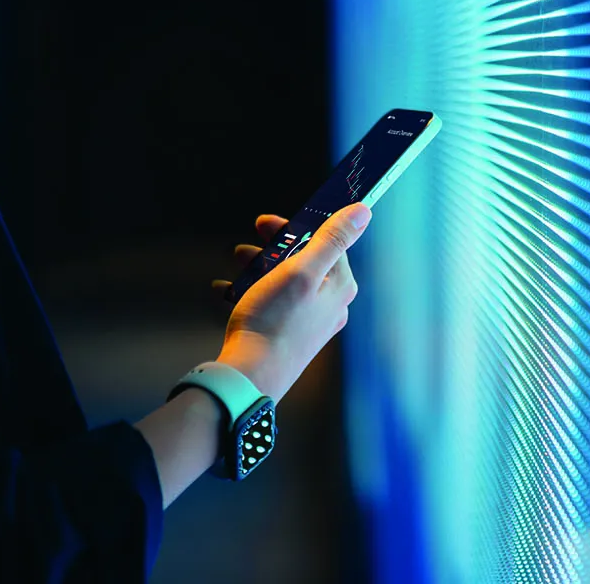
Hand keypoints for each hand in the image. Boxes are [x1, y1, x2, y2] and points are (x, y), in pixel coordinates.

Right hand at [212, 204, 371, 402]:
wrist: (249, 377)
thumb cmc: (274, 323)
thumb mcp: (301, 271)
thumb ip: (331, 239)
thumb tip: (362, 211)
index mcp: (338, 287)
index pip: (325, 242)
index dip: (295, 228)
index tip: (267, 223)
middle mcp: (329, 305)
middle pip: (303, 261)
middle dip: (272, 249)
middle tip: (247, 244)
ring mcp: (309, 323)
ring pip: (284, 281)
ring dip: (258, 268)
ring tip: (237, 264)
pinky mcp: (288, 336)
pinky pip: (271, 304)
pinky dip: (250, 292)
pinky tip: (227, 290)